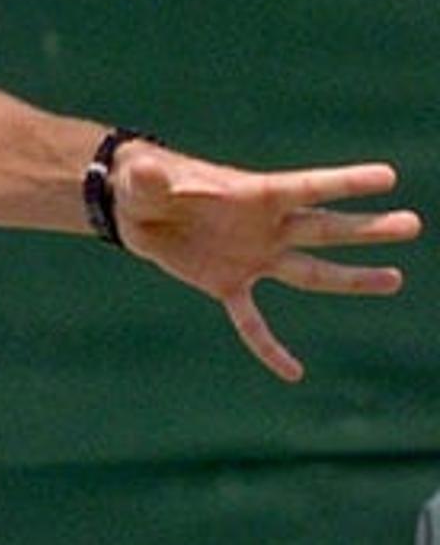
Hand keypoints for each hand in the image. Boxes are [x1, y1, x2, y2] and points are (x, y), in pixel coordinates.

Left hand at [113, 144, 422, 381]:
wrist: (133, 208)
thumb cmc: (144, 183)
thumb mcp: (143, 180)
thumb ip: (151, 180)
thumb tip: (145, 172)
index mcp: (251, 194)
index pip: (306, 187)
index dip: (344, 182)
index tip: (388, 176)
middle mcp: (263, 226)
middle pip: (323, 228)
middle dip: (366, 228)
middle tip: (412, 224)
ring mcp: (251, 257)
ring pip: (309, 272)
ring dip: (350, 278)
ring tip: (395, 279)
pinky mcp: (226, 284)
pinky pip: (252, 321)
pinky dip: (268, 347)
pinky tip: (292, 372)